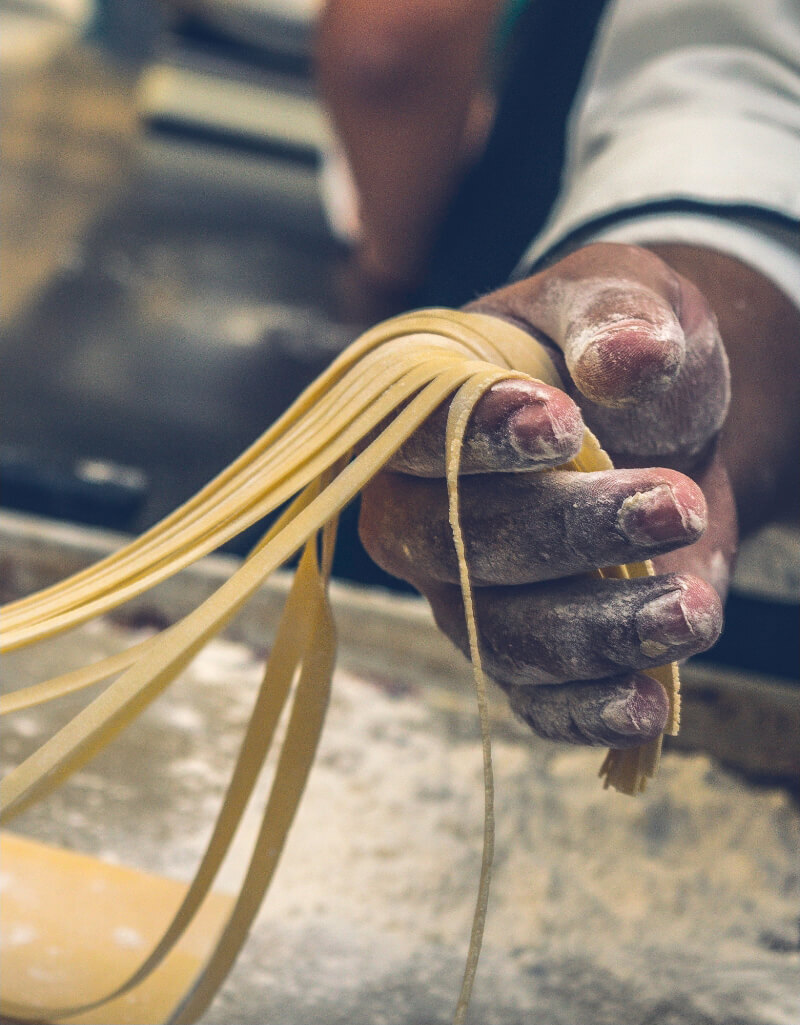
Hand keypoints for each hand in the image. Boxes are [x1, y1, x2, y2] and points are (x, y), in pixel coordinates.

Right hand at [359, 243, 733, 746]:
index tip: (565, 427)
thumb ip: (615, 313)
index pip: (416, 436)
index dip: (479, 441)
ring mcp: (461, 589)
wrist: (661, 423)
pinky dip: (584, 710)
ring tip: (693, 607)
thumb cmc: (618, 348)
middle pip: (455, 546)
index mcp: (419, 411)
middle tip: (672, 503)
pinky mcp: (517, 649)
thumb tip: (627, 358)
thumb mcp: (622, 295)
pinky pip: (532, 698)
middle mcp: (420, 510)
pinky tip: (648, 702)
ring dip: (596, 629)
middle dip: (565, 534)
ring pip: (499, 634)